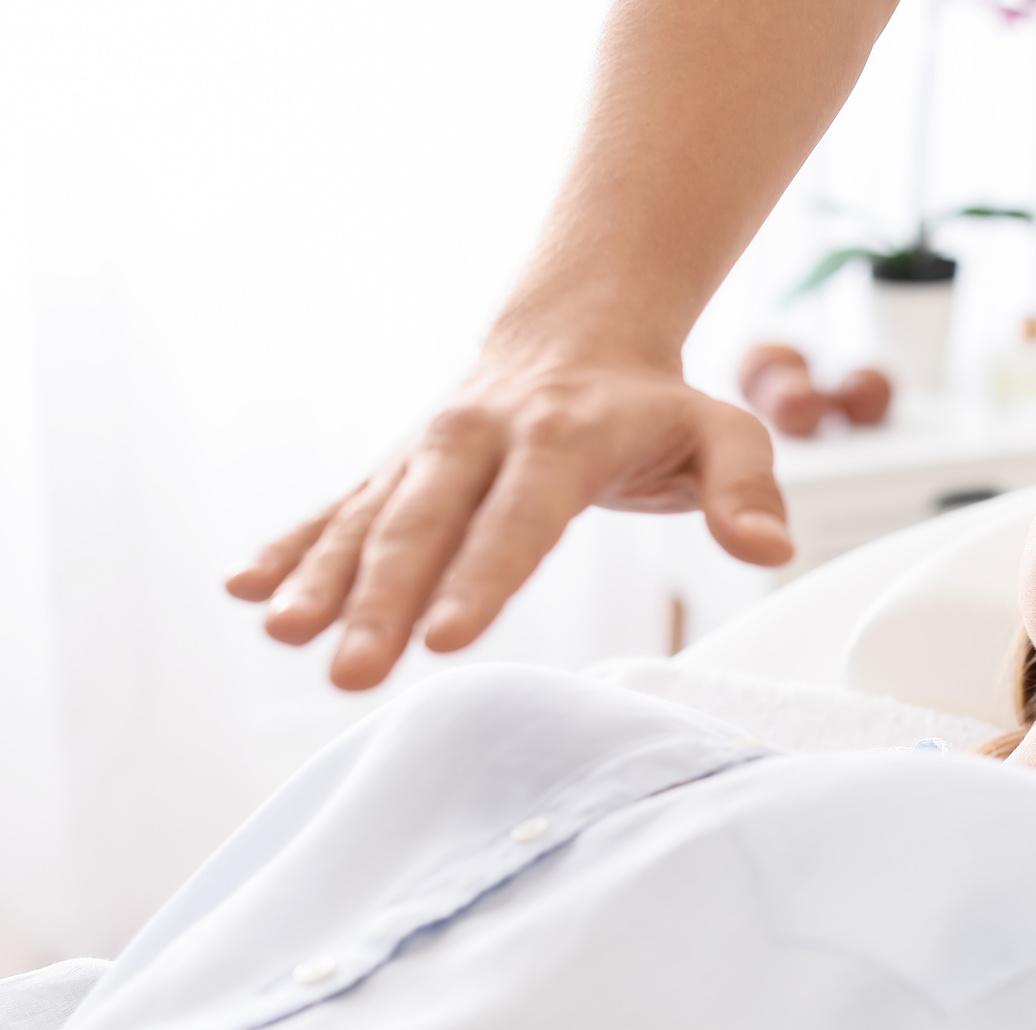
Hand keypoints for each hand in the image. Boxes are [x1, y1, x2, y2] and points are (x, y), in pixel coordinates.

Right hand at [225, 354, 792, 690]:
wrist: (576, 333)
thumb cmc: (658, 404)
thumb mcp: (724, 431)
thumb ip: (747, 487)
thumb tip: (770, 548)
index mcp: (562, 435)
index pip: (520, 517)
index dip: (482, 576)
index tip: (446, 637)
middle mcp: (480, 439)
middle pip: (425, 524)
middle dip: (384, 600)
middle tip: (354, 672)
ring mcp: (428, 453)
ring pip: (368, 519)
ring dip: (323, 579)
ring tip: (280, 634)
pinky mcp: (397, 469)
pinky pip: (338, 508)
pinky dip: (294, 545)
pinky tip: (246, 588)